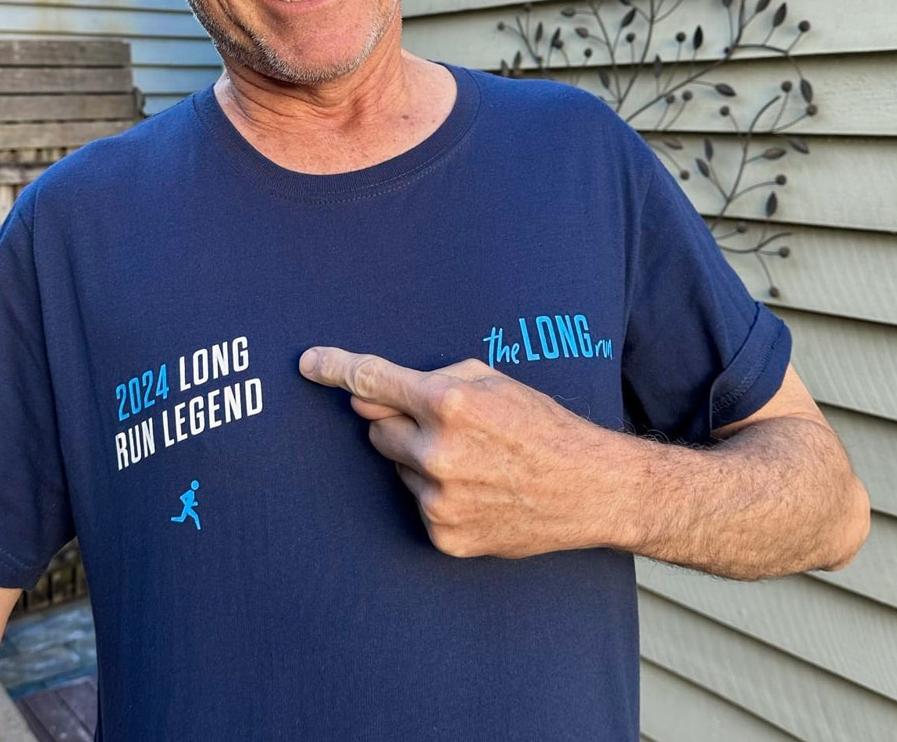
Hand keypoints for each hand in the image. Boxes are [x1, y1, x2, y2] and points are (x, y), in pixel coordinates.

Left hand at [299, 346, 618, 558]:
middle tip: (445, 427)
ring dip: (421, 459)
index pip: (372, 380)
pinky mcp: (444, 534)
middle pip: (378, 428)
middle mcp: (438, 451)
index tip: (307, 363)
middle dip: (400, 423)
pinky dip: (437, 493)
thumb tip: (368, 396)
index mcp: (449, 403)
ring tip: (474, 462)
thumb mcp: (492, 380)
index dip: (334, 368)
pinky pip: (417, 502)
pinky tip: (477, 490)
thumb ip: (429, 380)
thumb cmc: (542, 425)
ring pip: (398, 467)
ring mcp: (439, 498)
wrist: (589, 487)